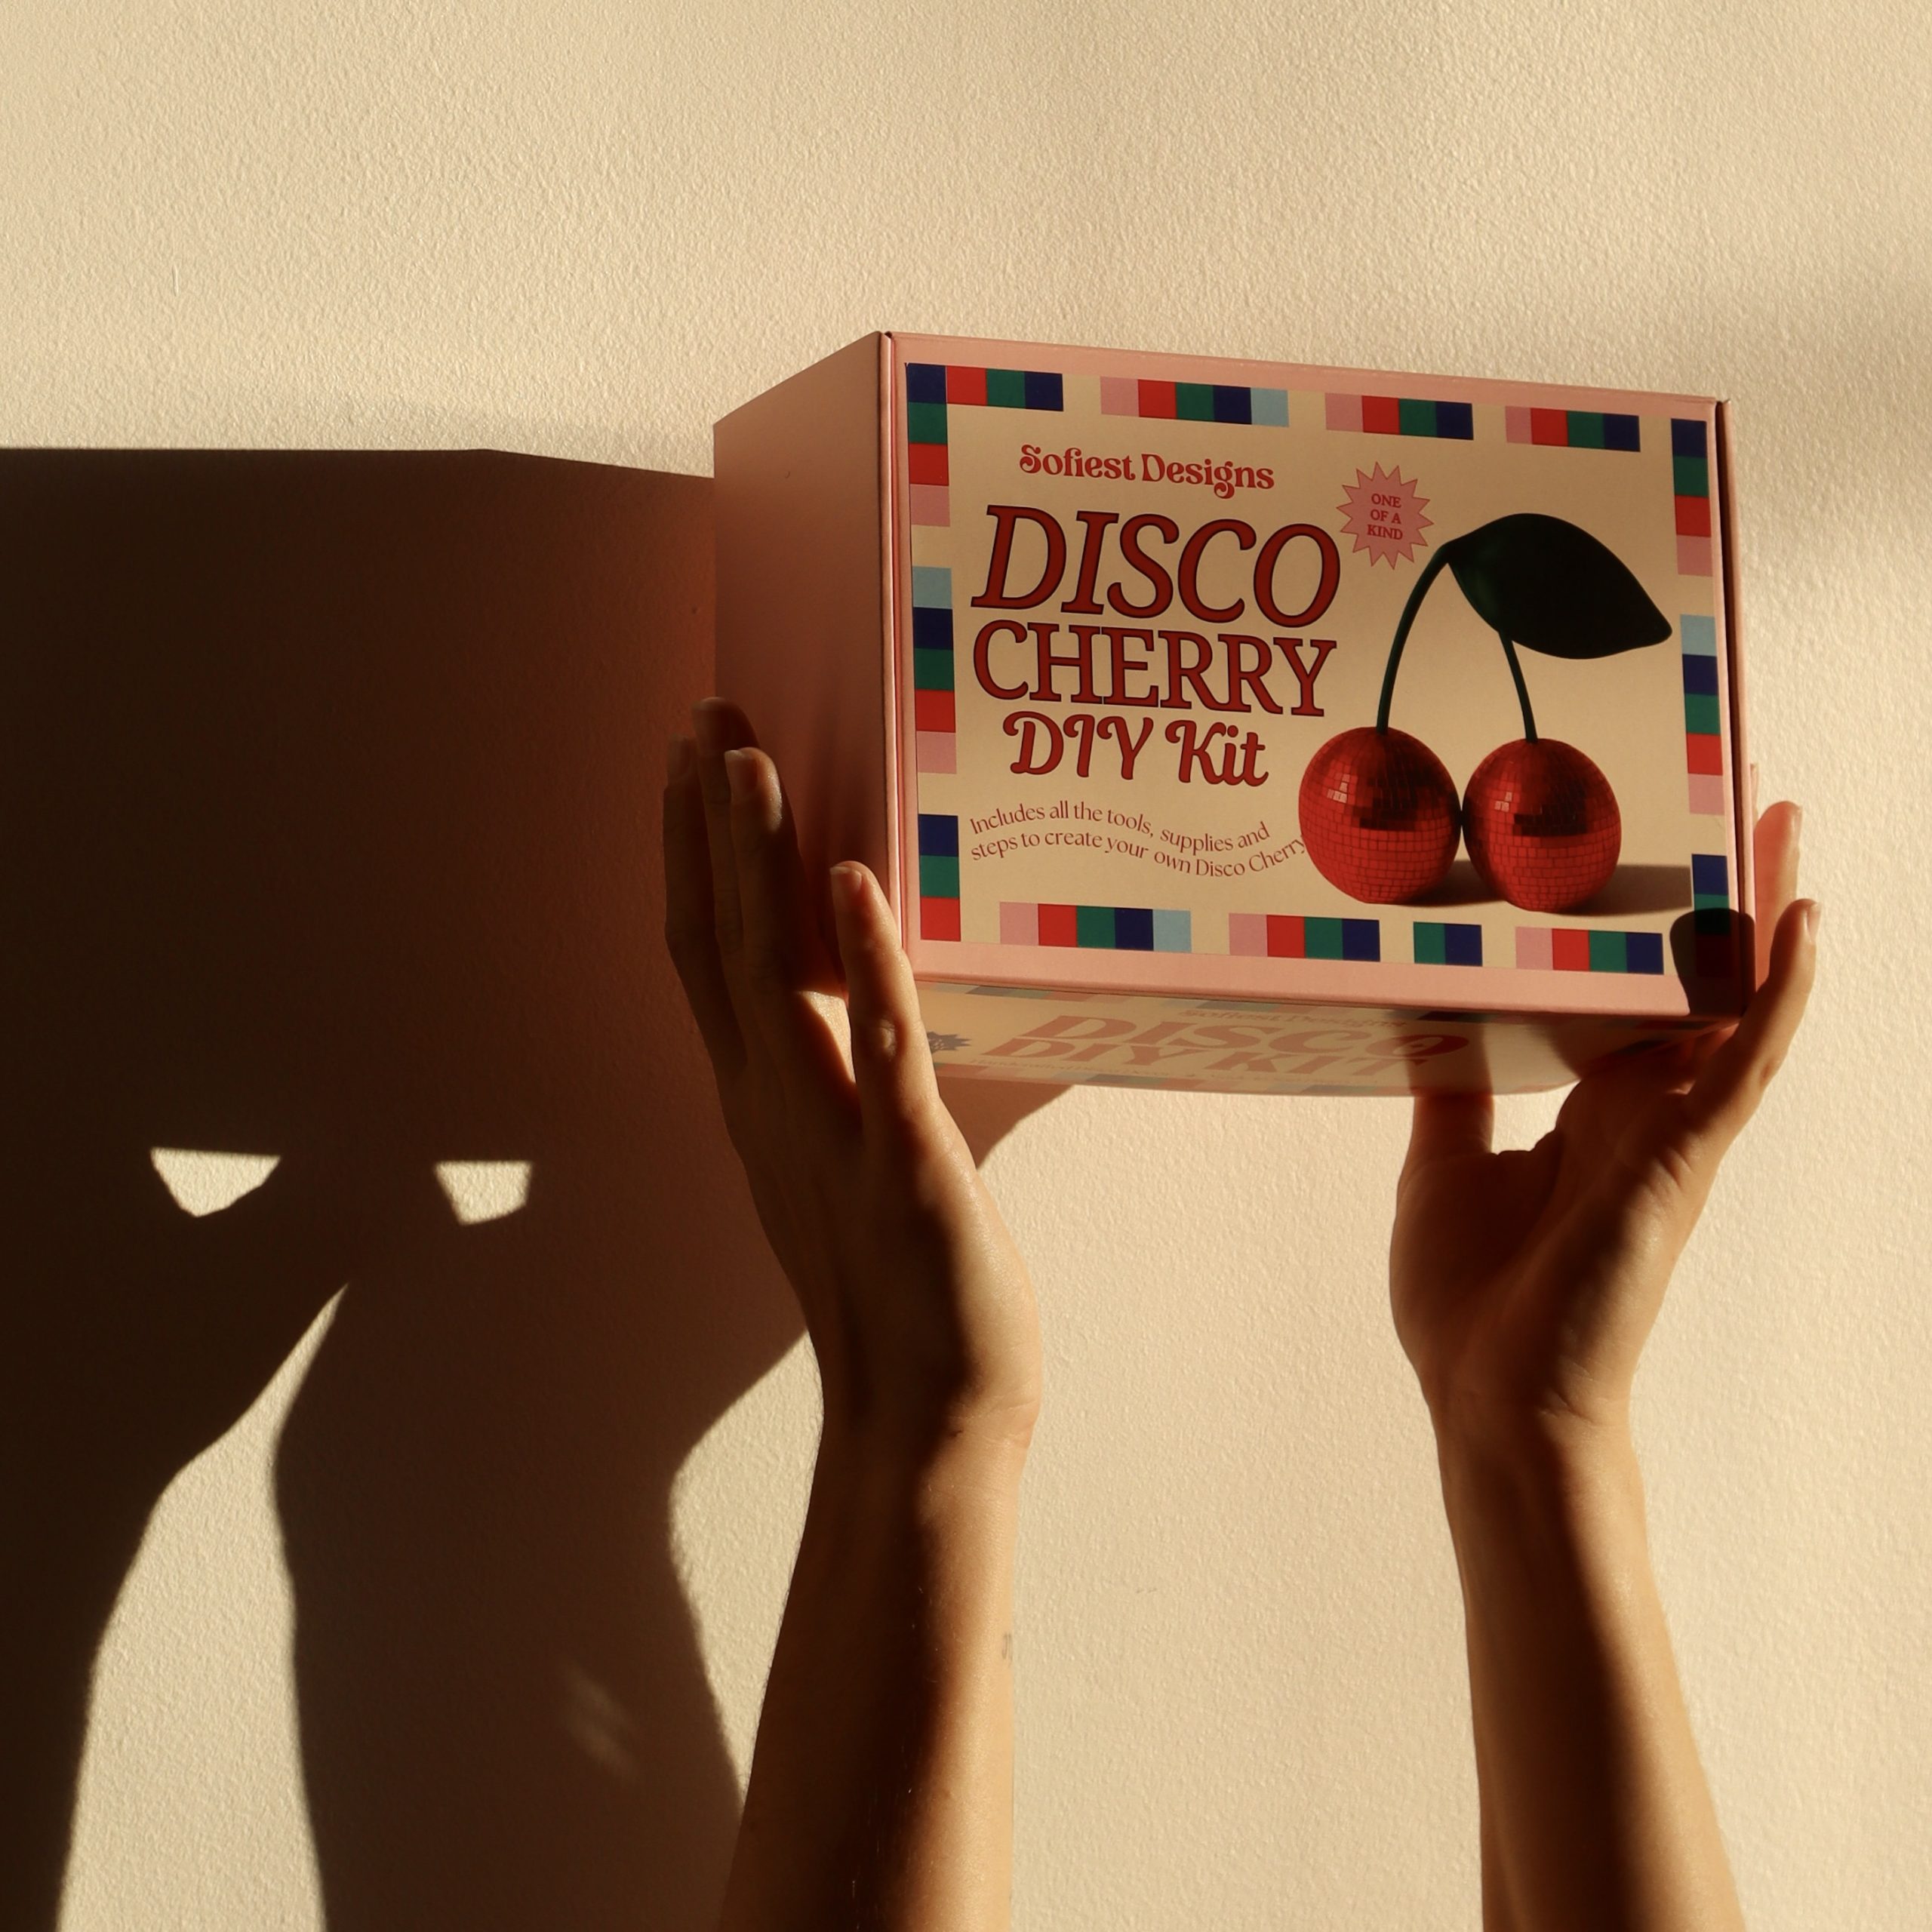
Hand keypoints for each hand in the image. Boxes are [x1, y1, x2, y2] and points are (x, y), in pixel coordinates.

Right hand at [662, 700, 1040, 1463]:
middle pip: (716, 943)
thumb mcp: (864, 1172)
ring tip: (747, 761)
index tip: (688, 765)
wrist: (925, 1425)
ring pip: (772, 977)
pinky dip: (865, 963)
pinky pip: (878, 1049)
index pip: (707, 960)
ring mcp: (830, 1135)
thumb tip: (892, 1015)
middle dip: (706, 826)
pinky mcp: (902, 1166)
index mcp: (767, 1107)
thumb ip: (861, 1088)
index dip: (689, 859)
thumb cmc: (906, 1297)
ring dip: (756, 865)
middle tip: (702, 715)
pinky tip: (854, 883)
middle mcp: (775, 1109)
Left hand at [1391, 799, 1816, 1445]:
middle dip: (1712, 893)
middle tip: (1725, 792)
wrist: (1488, 1395)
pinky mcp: (1682, 1156)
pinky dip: (1775, 993)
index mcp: (1583, 1109)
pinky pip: (1744, 1059)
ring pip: (1730, 1000)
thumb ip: (1450, 1094)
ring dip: (1757, 911)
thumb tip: (1427, 1026)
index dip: (1638, 927)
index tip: (1633, 848)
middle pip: (1690, 980)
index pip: (1624, 996)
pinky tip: (1799, 920)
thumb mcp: (1442, 1165)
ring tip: (1775, 818)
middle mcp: (1638, 1109)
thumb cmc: (1469, 1301)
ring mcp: (1669, 1131)